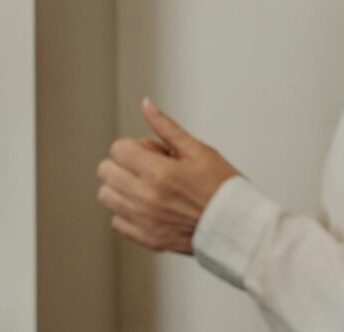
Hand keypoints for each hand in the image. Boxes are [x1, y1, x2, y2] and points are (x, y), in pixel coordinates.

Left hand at [97, 98, 238, 253]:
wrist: (237, 227)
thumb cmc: (222, 187)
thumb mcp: (197, 150)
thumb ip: (166, 127)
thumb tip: (146, 105)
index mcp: (158, 172)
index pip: (118, 149)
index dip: (133, 146)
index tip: (152, 153)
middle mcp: (146, 197)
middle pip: (106, 171)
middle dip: (123, 163)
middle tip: (148, 168)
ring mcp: (144, 220)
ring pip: (106, 196)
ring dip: (120, 187)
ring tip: (145, 187)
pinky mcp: (147, 238)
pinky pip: (116, 221)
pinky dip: (126, 212)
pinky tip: (147, 206)